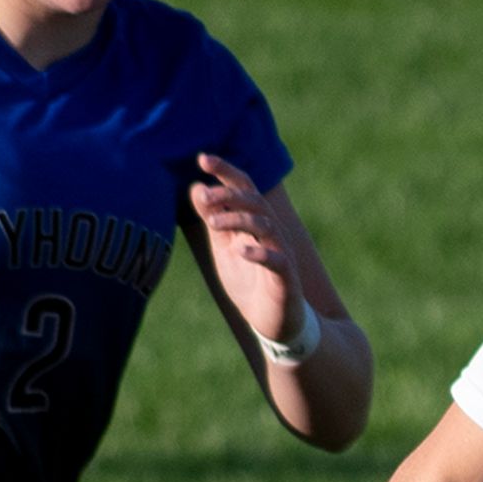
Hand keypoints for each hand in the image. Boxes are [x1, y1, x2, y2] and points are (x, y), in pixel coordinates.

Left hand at [189, 152, 305, 347]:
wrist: (272, 322)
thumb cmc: (249, 281)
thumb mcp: (223, 247)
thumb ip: (213, 219)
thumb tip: (196, 187)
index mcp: (254, 222)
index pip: (243, 188)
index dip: (225, 172)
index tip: (202, 159)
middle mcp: (271, 233)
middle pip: (256, 201)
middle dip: (229, 195)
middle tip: (205, 197)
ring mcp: (281, 254)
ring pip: (266, 226)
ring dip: (239, 220)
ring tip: (214, 222)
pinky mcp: (287, 278)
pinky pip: (277, 261)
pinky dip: (260, 254)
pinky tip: (241, 252)